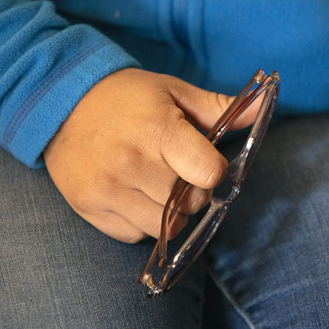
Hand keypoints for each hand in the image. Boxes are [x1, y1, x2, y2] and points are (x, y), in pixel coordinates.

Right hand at [43, 68, 257, 242]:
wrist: (60, 102)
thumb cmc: (126, 97)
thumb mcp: (174, 93)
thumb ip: (222, 108)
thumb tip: (268, 104)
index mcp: (158, 130)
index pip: (208, 174)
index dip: (212, 171)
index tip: (201, 160)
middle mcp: (131, 162)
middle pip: (189, 205)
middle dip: (191, 192)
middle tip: (173, 169)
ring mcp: (107, 189)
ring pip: (164, 228)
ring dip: (167, 213)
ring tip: (152, 183)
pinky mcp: (90, 208)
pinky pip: (134, 235)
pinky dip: (140, 221)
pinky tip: (130, 193)